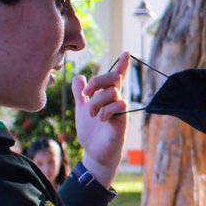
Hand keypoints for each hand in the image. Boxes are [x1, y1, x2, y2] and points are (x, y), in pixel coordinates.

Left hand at [73, 51, 129, 186]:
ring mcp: (119, 110)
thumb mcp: (81, 109)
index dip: (122, 65)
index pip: (116, 77)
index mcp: (106, 97)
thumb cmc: (91, 132)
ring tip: (92, 115)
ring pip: (111, 92)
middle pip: (113, 78)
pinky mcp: (122, 120)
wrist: (93, 153)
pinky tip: (101, 120)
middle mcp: (115, 101)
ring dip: (96, 102)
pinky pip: (117, 105)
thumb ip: (80, 93)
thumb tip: (79, 76)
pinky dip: (105, 111)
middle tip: (85, 94)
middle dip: (98, 81)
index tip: (126, 52)